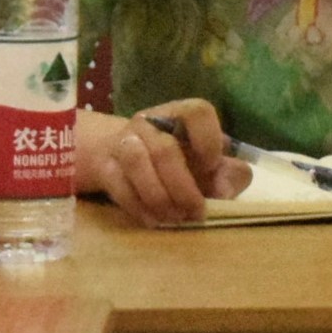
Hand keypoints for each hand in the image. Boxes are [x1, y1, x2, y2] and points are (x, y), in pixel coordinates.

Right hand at [77, 99, 251, 225]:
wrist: (118, 154)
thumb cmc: (173, 157)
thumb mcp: (203, 161)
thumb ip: (225, 173)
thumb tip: (226, 190)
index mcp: (180, 114)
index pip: (196, 111)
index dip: (208, 139)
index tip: (212, 167)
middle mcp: (149, 122)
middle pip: (164, 149)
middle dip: (183, 187)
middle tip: (196, 213)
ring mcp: (122, 141)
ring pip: (137, 163)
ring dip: (159, 197)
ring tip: (175, 218)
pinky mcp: (105, 165)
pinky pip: (118, 185)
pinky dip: (139, 207)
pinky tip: (155, 221)